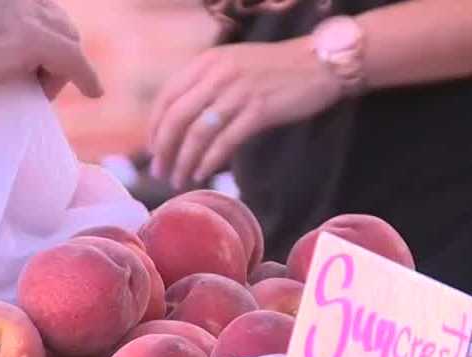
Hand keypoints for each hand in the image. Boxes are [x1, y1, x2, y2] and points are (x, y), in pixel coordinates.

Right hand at [0, 0, 102, 103]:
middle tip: (33, 81)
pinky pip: (74, 60)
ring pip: (66, 39)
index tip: (26, 59)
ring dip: (61, 66)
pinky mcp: (32, 39)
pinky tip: (93, 92)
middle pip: (55, 18)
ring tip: (44, 92)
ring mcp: (23, 11)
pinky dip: (87, 76)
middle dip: (52, 47)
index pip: (30, 6)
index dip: (35, 31)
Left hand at [148, 38, 342, 189]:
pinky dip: (209, 160)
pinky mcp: (259, 110)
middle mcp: (218, 74)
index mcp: (207, 62)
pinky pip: (225, 141)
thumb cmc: (275, 70)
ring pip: (198, 132)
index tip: (153, 150)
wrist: (319, 64)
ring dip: (184, 160)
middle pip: (177, 117)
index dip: (155, 126)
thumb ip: (206, 85)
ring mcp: (239, 92)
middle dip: (164, 149)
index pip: (167, 96)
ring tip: (178, 179)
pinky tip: (202, 173)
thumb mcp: (233, 65)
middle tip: (159, 171)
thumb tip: (180, 121)